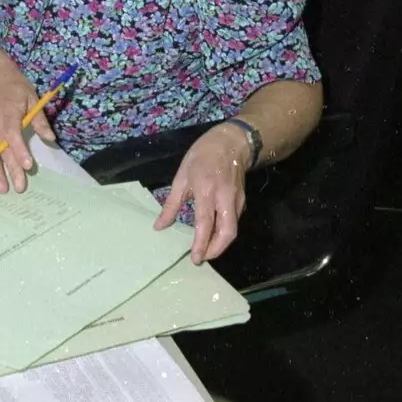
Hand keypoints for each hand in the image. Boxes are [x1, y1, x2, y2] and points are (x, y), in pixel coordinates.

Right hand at [0, 66, 55, 193]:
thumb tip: (51, 138)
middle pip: (2, 151)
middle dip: (10, 170)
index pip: (13, 136)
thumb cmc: (14, 86)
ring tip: (2, 190)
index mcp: (7, 115)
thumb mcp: (31, 97)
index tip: (28, 166)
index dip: (20, 151)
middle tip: (20, 187)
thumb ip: (39, 119)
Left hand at [154, 124, 250, 263]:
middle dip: (216, 250)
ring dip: (220, 244)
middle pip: (227, 233)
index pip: (205, 224)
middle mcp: (224, 198)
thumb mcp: (181, 177)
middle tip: (202, 258)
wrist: (231, 143)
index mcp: (206, 191)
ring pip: (233, 229)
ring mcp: (236, 200)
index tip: (195, 258)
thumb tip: (159, 226)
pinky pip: (234, 221)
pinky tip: (213, 234)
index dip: (201, 244)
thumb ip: (172, 204)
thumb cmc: (201, 157)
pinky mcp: (242, 201)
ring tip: (206, 250)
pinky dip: (224, 232)